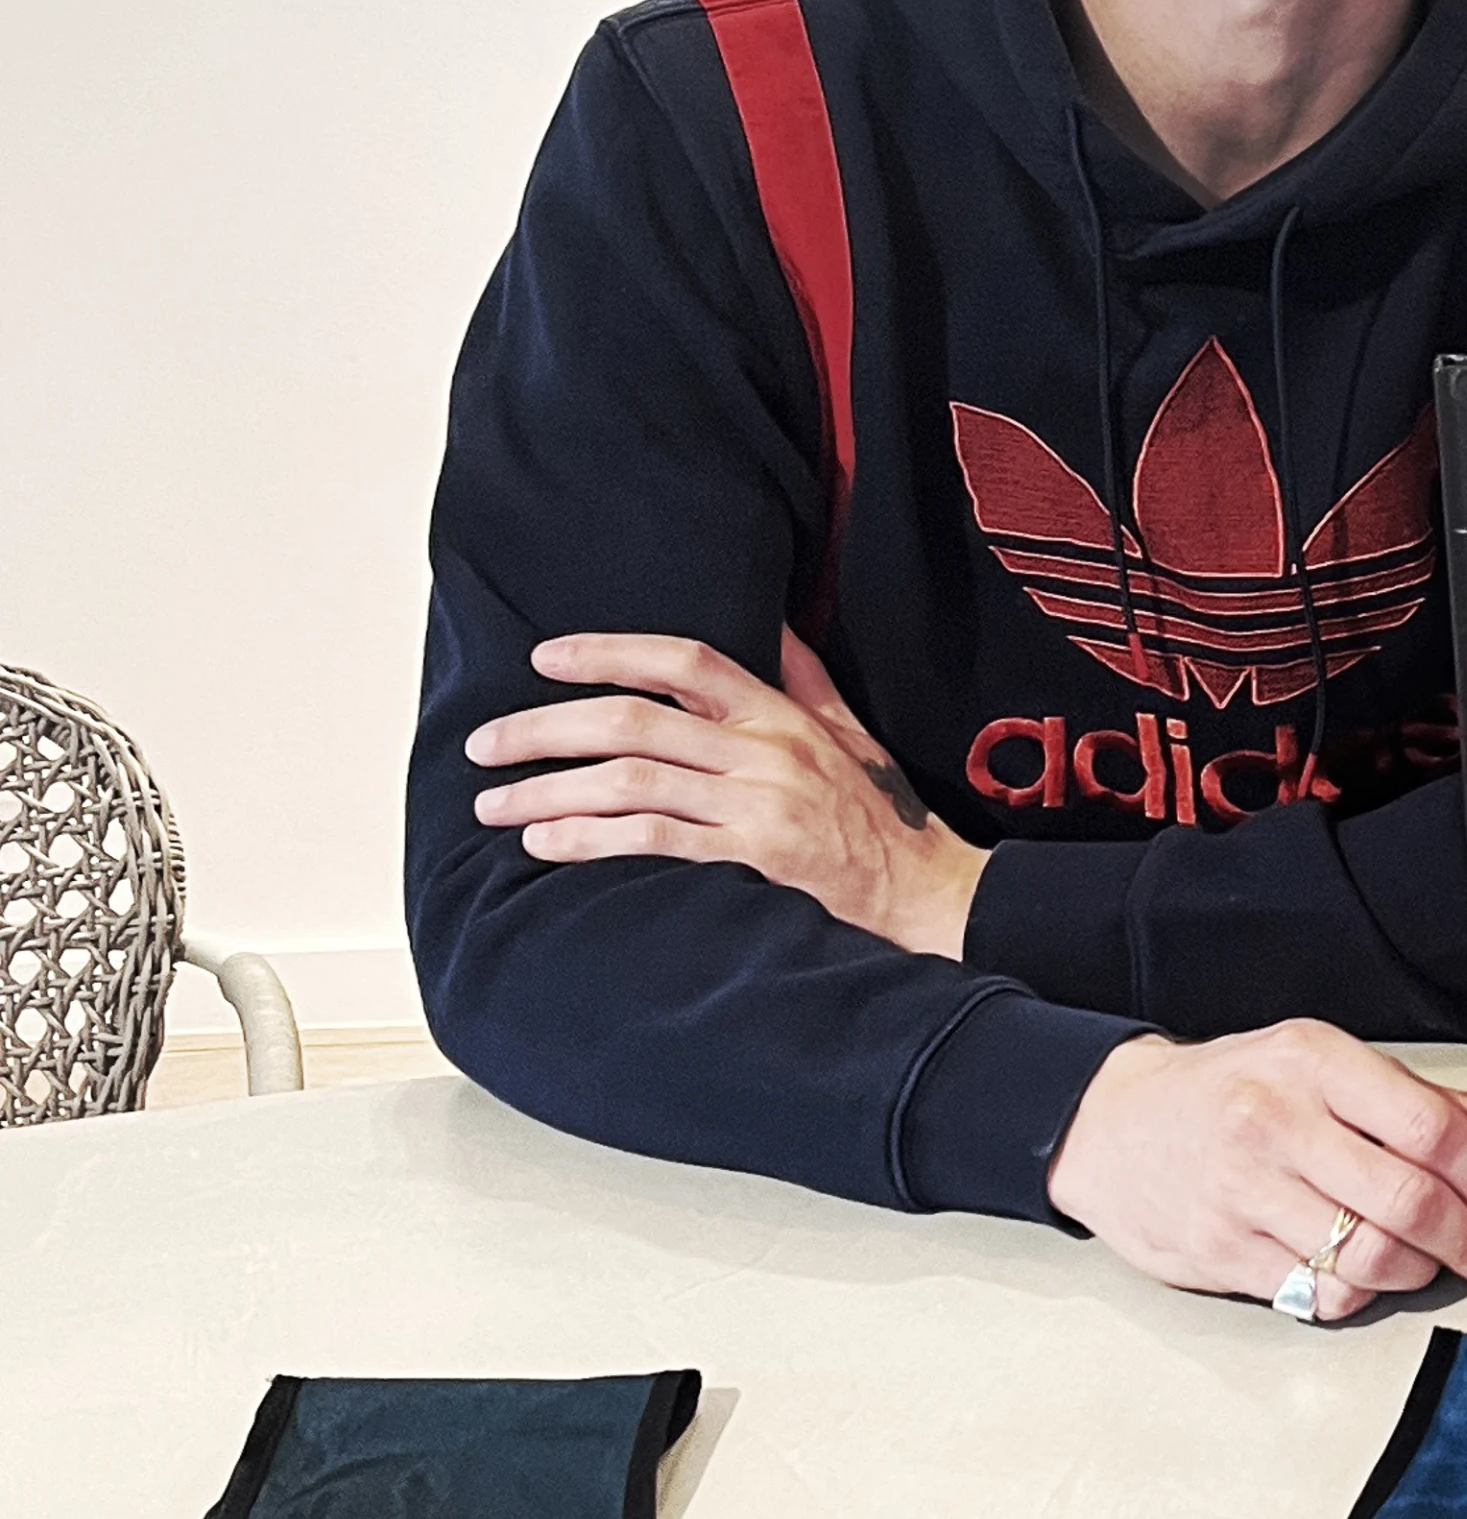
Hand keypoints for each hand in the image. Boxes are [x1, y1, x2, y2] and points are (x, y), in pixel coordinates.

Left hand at [467, 628, 986, 957]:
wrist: (927, 895)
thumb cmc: (883, 819)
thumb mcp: (851, 734)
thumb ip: (805, 680)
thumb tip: (776, 623)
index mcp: (781, 716)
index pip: (685, 661)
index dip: (608, 651)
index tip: (545, 657)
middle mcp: (765, 752)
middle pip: (633, 722)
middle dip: (545, 729)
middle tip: (486, 745)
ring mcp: (759, 807)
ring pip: (631, 781)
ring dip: (550, 790)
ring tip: (495, 805)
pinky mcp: (754, 860)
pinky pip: (655, 842)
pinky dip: (591, 841)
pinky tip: (547, 845)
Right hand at [1049, 1023, 1466, 1316]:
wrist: (1110, 1125)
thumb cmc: (1223, 1090)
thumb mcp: (1310, 1060)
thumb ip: (1399, 1094)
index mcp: (1312, 1064)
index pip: (1427, 1126)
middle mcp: (1278, 1125)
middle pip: (1407, 1201)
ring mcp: (1246, 1194)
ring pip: (1367, 1256)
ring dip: (1421, 1272)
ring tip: (1434, 1266)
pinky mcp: (1223, 1253)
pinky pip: (1319, 1293)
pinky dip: (1359, 1295)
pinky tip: (1367, 1279)